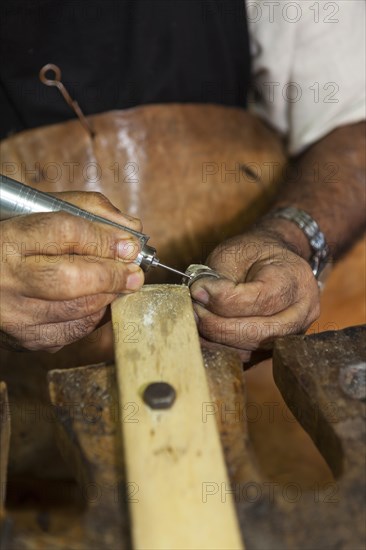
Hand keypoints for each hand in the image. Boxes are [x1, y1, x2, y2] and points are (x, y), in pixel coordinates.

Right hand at [0, 191, 143, 351]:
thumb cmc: (20, 244)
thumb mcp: (46, 215)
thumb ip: (89, 212)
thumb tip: (131, 232)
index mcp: (10, 240)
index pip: (66, 234)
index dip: (104, 240)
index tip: (129, 245)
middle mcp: (8, 279)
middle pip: (72, 279)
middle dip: (112, 276)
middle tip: (134, 274)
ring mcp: (16, 314)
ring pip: (78, 310)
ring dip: (107, 297)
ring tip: (117, 284)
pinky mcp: (25, 339)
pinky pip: (73, 331)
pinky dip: (93, 317)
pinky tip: (96, 303)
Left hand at [190, 229, 319, 361]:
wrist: (275, 260)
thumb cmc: (254, 253)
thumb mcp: (235, 253)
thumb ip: (218, 278)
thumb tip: (198, 298)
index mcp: (294, 280)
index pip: (258, 300)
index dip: (222, 299)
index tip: (198, 289)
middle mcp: (301, 312)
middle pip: (257, 332)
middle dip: (217, 325)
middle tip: (194, 310)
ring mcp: (292, 335)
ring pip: (250, 350)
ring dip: (216, 339)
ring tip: (197, 319)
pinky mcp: (275, 349)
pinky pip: (246, 357)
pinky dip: (221, 347)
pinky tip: (205, 332)